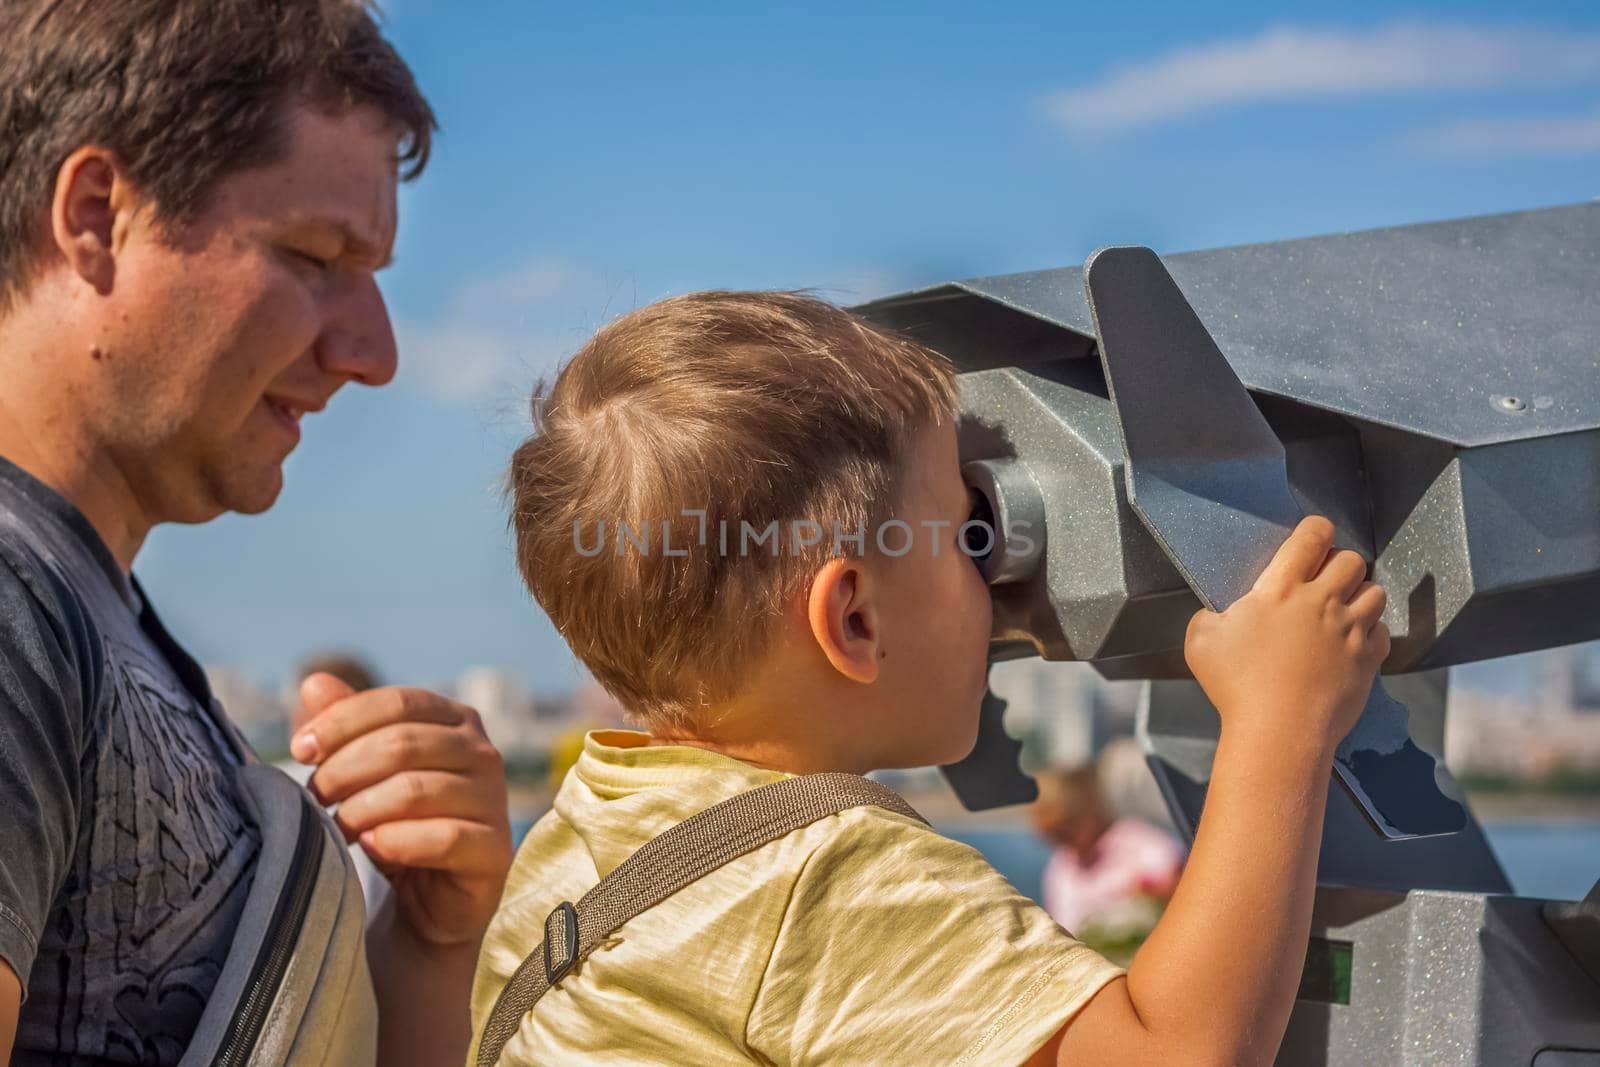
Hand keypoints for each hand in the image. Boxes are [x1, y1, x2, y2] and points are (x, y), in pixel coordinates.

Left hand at [292, 675, 512, 949]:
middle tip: (314, 797)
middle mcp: (482, 752)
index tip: (300, 750)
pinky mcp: (493, 849)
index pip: (397, 702)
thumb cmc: (397, 822)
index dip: (342, 721)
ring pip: (416, 790)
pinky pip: (443, 837)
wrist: (432, 900)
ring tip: (337, 828)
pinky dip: (396, 841)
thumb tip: (313, 684)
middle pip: (403, 743)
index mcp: (455, 720)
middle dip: (344, 769)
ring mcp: (493, 800)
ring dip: (361, 809)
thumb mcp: (365, 773)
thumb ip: (344, 728)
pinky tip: (371, 846)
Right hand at [1183, 515, 1389, 755]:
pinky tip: (1352, 643)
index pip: (1312, 536)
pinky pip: (1383, 632)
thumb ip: (1210, 616)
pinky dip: (1371, 633)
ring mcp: (1350, 631)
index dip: (1316, 529)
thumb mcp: (1200, 641)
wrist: (1279, 733)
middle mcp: (1321, 602)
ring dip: (1360, 596)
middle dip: (1339, 564)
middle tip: (1324, 581)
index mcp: (1281, 589)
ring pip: (1375, 592)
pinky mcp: (1368, 660)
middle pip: (1351, 560)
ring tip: (1342, 610)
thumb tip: (1219, 615)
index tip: (1313, 536)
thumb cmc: (1236, 687)